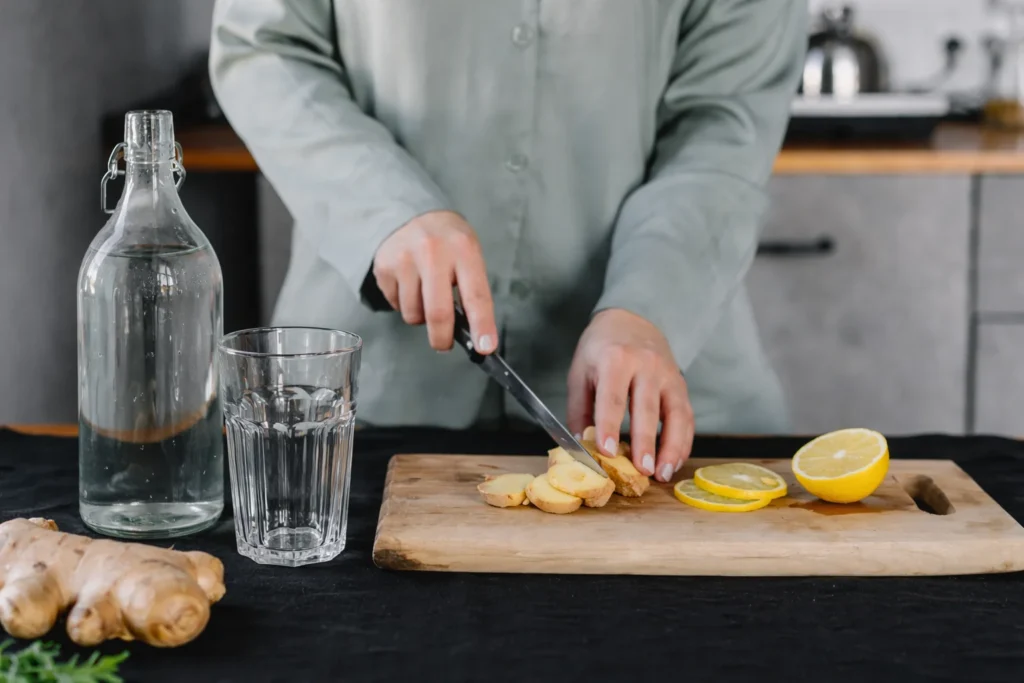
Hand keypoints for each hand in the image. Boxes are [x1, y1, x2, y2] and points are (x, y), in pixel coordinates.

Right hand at [373, 211, 496, 352]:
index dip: (482, 325)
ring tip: (426, 296)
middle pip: (438, 313)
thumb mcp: (468, 254)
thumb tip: (474, 334)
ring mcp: (404, 259)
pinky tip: (409, 285)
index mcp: (463, 249)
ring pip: (413, 314)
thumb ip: (471, 289)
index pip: (476, 295)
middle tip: (444, 344)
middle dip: (442, 338)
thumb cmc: (447, 242)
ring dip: (421, 317)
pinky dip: (405, 304)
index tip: (485, 348)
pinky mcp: (383, 267)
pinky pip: (396, 305)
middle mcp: (433, 252)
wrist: (409, 213)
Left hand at [567, 308, 693, 481]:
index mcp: (615, 360)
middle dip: (645, 442)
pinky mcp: (681, 385)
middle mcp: (646, 365)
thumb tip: (582, 448)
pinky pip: (687, 416)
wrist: (631, 320)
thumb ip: (580, 411)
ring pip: (676, 414)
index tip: (607, 452)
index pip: (613, 397)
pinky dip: (683, 442)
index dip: (610, 426)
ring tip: (663, 474)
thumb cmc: (600, 349)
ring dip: (672, 447)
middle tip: (642, 471)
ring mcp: (668, 375)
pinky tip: (674, 461)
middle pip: (647, 408)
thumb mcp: (580, 373)